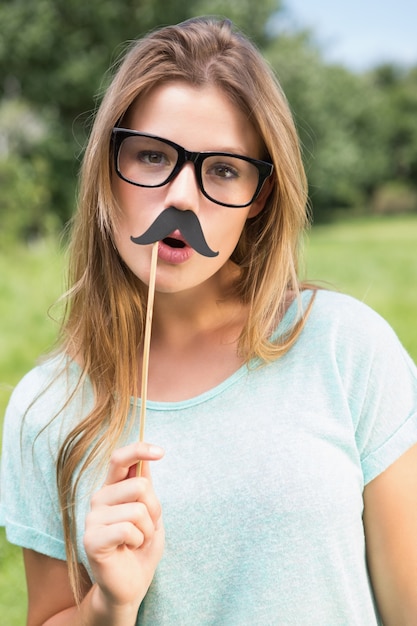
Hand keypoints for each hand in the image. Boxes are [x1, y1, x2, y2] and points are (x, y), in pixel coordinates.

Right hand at [83, 442, 164, 612]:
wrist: (131, 584)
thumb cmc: (142, 546)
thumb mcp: (150, 512)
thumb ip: (145, 485)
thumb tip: (145, 458)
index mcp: (112, 488)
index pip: (120, 459)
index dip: (140, 450)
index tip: (161, 452)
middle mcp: (99, 498)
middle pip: (140, 485)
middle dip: (154, 509)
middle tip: (147, 528)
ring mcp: (93, 518)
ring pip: (137, 509)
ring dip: (147, 529)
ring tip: (137, 541)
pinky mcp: (91, 539)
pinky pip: (128, 529)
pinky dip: (138, 541)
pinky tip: (128, 549)